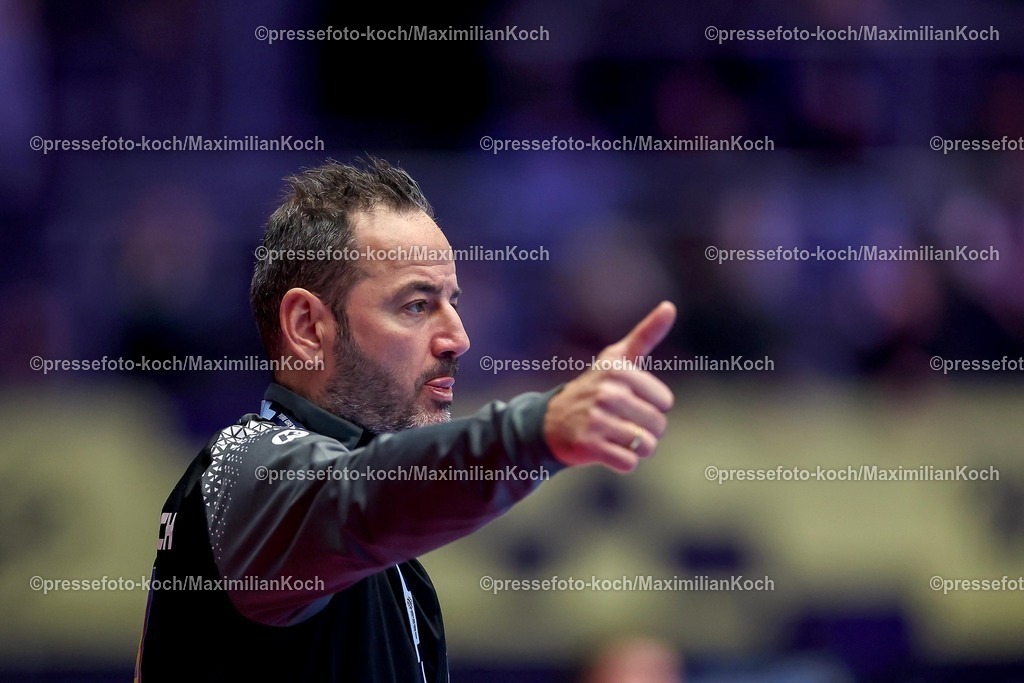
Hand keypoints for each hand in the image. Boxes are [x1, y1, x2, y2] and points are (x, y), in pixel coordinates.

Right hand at [543, 301, 676, 472]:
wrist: (551, 422)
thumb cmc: (595, 388)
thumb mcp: (617, 359)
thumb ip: (646, 334)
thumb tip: (670, 306)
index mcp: (618, 369)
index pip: (665, 401)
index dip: (652, 406)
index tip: (629, 400)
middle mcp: (607, 392)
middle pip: (658, 425)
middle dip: (646, 430)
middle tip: (621, 422)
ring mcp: (597, 419)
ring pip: (646, 446)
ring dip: (636, 448)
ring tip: (615, 437)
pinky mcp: (589, 445)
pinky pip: (629, 463)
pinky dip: (624, 462)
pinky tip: (607, 450)